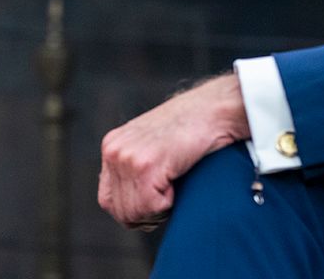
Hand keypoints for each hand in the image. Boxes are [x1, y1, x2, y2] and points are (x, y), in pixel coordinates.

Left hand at [98, 74, 249, 229]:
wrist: (215, 108)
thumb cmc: (194, 127)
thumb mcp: (153, 142)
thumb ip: (136, 164)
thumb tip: (131, 202)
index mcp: (112, 145)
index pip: (108, 200)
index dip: (134, 210)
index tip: (157, 203)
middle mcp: (114, 151)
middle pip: (120, 211)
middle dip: (147, 215)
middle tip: (171, 197)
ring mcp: (127, 157)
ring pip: (134, 213)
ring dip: (158, 210)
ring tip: (175, 187)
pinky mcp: (145, 166)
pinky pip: (150, 207)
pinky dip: (168, 205)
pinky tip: (178, 181)